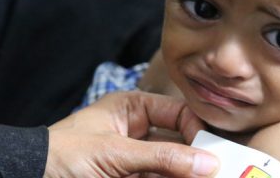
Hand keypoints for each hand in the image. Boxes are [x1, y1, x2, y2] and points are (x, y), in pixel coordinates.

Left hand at [45, 91, 219, 177]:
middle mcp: (136, 133)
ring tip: (210, 177)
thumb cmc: (60, 156)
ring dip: (188, 174)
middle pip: (179, 144)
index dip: (197, 131)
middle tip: (219, 171)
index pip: (177, 114)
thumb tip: (207, 162)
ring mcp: (133, 161)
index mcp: (131, 109)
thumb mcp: (114, 153)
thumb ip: (162, 158)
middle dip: (197, 159)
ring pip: (172, 168)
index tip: (212, 154)